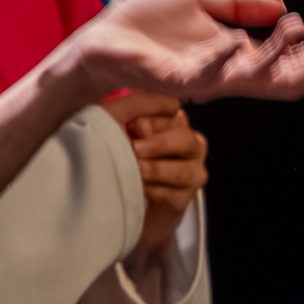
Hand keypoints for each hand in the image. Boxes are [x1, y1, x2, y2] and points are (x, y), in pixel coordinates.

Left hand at [71, 0, 303, 102]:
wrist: (97, 38)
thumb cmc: (143, 25)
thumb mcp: (197, 1)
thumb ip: (237, 1)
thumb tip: (280, 3)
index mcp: (233, 55)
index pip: (286, 66)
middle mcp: (223, 72)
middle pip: (283, 83)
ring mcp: (200, 78)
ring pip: (253, 82)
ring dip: (278, 56)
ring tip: (292, 27)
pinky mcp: (172, 79)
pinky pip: (205, 75)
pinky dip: (224, 58)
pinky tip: (238, 39)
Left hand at [100, 90, 204, 251]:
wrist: (113, 193)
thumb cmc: (116, 150)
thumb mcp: (117, 119)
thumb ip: (140, 105)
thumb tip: (171, 105)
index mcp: (175, 123)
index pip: (173, 117)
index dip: (152, 121)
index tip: (132, 127)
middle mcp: (190, 146)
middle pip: (186, 140)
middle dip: (160, 144)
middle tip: (135, 148)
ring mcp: (191, 174)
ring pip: (184, 170)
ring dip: (156, 170)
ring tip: (136, 169)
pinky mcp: (182, 199)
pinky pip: (173, 194)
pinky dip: (153, 191)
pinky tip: (138, 188)